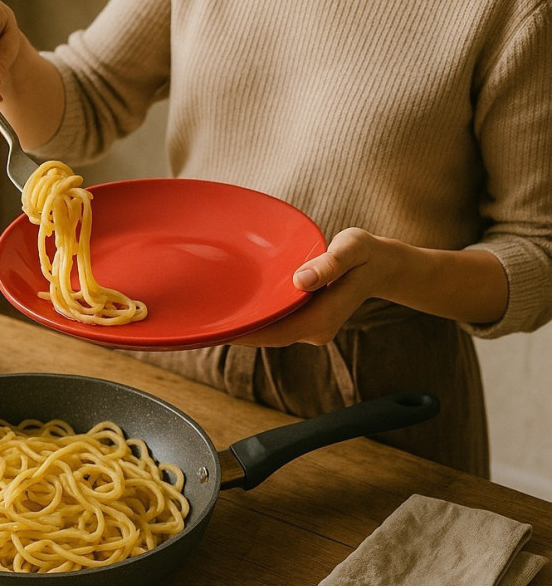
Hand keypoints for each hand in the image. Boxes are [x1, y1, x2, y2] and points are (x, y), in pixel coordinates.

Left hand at [236, 226, 508, 347]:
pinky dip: (256, 316)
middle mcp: (314, 329)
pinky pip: (275, 322)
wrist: (384, 265)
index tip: (215, 327)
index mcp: (321, 319)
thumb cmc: (367, 254)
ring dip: (243, 325)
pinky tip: (235, 305)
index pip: (274, 332)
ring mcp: (310, 327)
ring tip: (209, 313)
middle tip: (200, 320)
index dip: (244, 332)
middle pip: (266, 336)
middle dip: (236, 330)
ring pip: (269, 331)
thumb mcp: (354, 249)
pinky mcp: (306, 319)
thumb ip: (329, 263)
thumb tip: (301, 280)